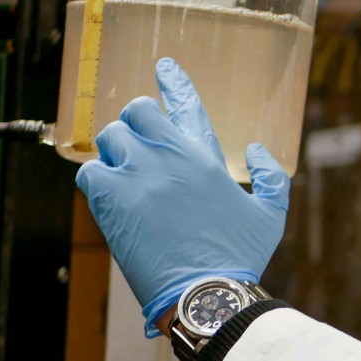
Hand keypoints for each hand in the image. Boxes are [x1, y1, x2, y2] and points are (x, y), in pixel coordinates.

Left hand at [75, 58, 289, 337]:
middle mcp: (172, 159)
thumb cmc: (240, 258)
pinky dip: (96, 180)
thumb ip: (271, 178)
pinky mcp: (113, 201)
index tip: (164, 67)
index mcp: (207, 159)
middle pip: (139, 112)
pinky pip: (90, 172)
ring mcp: (140, 177)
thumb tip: (258, 149)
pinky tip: (109, 195)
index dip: (174, 83)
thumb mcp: (271, 216)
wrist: (206, 293)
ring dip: (116, 151)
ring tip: (124, 172)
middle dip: (136, 122)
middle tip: (138, 142)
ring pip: (111, 137)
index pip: (187, 106)